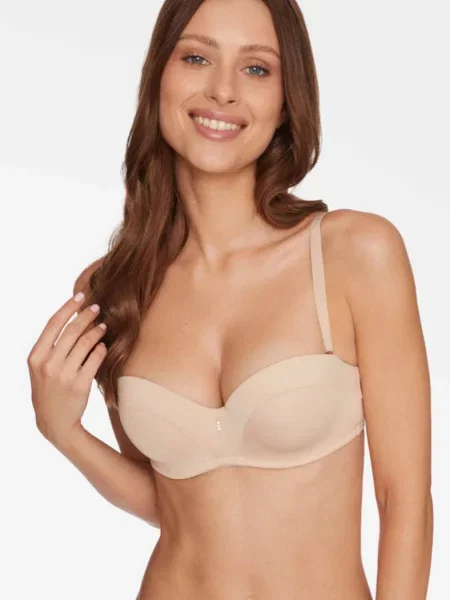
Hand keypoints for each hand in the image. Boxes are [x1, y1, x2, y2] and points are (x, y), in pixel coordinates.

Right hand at [27, 292, 107, 448]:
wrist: (54, 422)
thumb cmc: (48, 389)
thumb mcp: (40, 368)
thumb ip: (51, 346)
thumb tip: (71, 317)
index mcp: (35, 357)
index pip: (53, 324)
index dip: (68, 307)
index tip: (80, 295)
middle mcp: (48, 364)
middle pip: (72, 330)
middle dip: (87, 315)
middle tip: (97, 308)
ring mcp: (64, 375)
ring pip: (86, 343)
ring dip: (97, 331)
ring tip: (103, 326)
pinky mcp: (79, 385)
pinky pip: (95, 359)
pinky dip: (101, 349)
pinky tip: (103, 345)